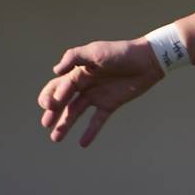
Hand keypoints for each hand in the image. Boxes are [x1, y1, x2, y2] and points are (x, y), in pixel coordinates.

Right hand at [37, 39, 164, 146]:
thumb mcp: (96, 51)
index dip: (52, 96)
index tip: (50, 106)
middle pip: (65, 100)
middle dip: (53, 112)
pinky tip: (82, 143)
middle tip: (46, 124)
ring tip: (56, 138)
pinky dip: (90, 131)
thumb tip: (55, 70)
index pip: (59, 86)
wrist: (148, 60)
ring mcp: (98, 95)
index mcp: (80, 71)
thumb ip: (74, 57)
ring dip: (66, 124)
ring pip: (77, 112)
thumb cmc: (121, 52)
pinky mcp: (110, 103)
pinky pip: (97, 120)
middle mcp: (86, 84)